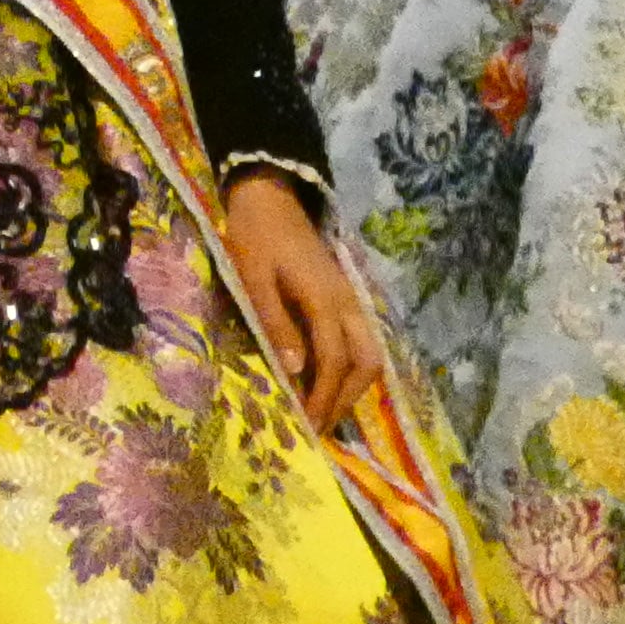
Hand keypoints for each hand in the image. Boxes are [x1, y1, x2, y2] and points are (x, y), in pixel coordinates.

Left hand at [224, 169, 376, 431]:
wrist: (270, 196)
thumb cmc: (255, 236)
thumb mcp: (254, 278)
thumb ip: (276, 323)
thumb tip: (296, 372)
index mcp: (325, 301)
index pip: (334, 361)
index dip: (324, 397)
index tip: (309, 426)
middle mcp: (348, 305)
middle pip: (366, 364)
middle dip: (346, 400)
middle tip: (319, 426)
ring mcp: (351, 301)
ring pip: (370, 355)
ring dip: (352, 387)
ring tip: (324, 411)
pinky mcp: (345, 300)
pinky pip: (361, 342)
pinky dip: (350, 369)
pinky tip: (328, 382)